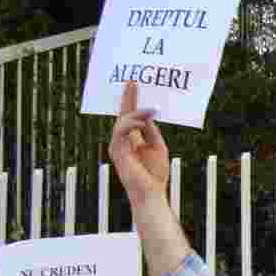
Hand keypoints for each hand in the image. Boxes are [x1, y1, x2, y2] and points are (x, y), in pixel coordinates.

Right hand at [108, 80, 168, 206]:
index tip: (134, 84)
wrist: (151, 193)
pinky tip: (143, 121)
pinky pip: (120, 131)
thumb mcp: (158, 147)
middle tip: (133, 82)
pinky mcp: (117, 151)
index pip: (130, 116)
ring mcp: (118, 145)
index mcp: (133, 140)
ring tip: (150, 108)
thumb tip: (147, 115)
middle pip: (123, 114)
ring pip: (122, 121)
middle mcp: (123, 141)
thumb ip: (151, 131)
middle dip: (128, 98)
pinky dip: (131, 124)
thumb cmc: (155, 174)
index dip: (131, 100)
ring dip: (136, 112)